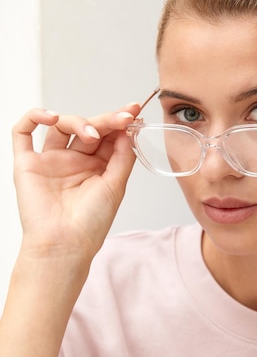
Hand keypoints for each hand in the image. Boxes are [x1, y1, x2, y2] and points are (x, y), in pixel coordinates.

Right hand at [12, 103, 139, 260]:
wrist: (64, 244)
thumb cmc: (90, 224)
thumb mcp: (116, 186)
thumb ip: (122, 156)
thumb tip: (127, 129)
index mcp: (96, 169)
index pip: (106, 136)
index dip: (119, 122)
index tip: (133, 111)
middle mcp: (73, 162)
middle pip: (87, 127)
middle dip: (106, 119)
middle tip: (121, 118)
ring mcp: (50, 161)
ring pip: (61, 125)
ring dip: (78, 121)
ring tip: (92, 134)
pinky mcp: (27, 164)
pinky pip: (23, 132)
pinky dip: (34, 117)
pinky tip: (52, 117)